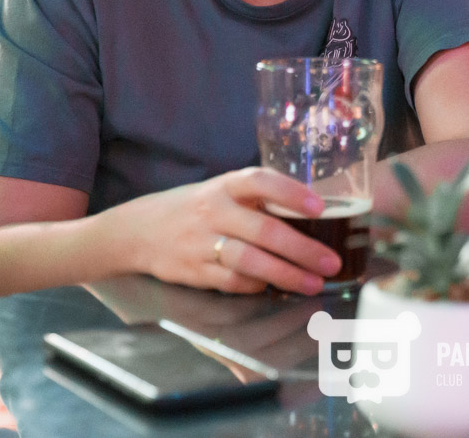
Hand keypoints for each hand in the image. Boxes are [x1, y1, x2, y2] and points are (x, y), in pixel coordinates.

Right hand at [117, 167, 342, 294]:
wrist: (137, 231)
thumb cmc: (194, 208)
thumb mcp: (222, 192)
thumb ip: (258, 200)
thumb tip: (314, 216)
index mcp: (225, 186)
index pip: (260, 181)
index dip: (291, 193)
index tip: (319, 208)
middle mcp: (213, 211)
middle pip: (263, 229)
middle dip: (302, 249)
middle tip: (331, 262)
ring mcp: (201, 243)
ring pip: (250, 261)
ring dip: (286, 274)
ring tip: (314, 283)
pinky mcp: (194, 272)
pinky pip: (232, 282)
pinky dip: (257, 286)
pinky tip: (275, 288)